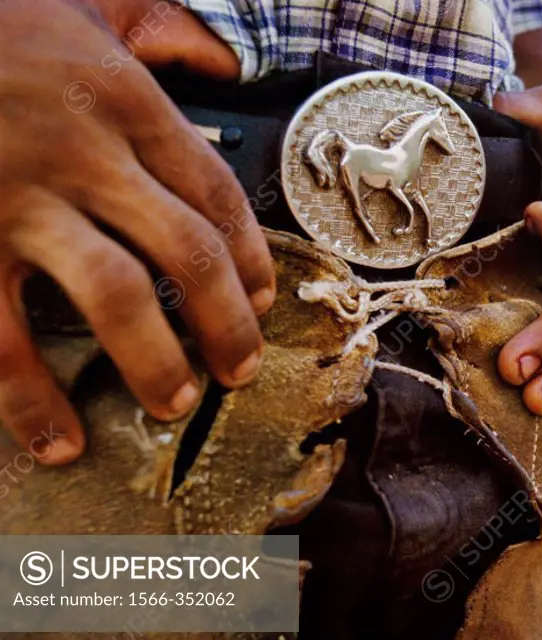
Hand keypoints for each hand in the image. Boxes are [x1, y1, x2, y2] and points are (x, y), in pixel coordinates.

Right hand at [0, 0, 271, 463]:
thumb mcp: (80, 1)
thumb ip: (155, 26)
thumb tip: (221, 59)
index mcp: (122, 98)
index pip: (215, 192)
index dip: (250, 257)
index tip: (262, 300)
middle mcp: (84, 151)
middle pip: (188, 253)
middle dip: (227, 323)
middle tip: (241, 369)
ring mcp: (18, 198)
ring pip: (116, 298)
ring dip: (156, 362)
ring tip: (177, 404)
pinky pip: (0, 337)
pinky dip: (31, 399)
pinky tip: (58, 439)